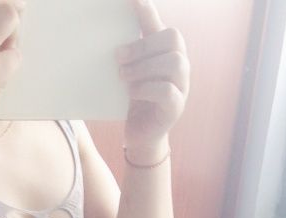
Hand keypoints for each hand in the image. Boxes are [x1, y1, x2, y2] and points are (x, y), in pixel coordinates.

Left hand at [116, 0, 189, 156]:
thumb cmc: (134, 101)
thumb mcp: (128, 73)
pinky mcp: (176, 107)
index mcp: (164, 52)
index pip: (158, 23)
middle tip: (118, 57)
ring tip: (123, 77)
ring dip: (144, 67)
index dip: (147, 9)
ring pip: (174, 63)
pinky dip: (146, 89)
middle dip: (143, 45)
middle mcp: (179, 64)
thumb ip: (124, 53)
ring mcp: (182, 86)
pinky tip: (132, 93)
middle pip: (172, 38)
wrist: (140, 136)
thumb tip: (104, 34)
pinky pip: (168, 91)